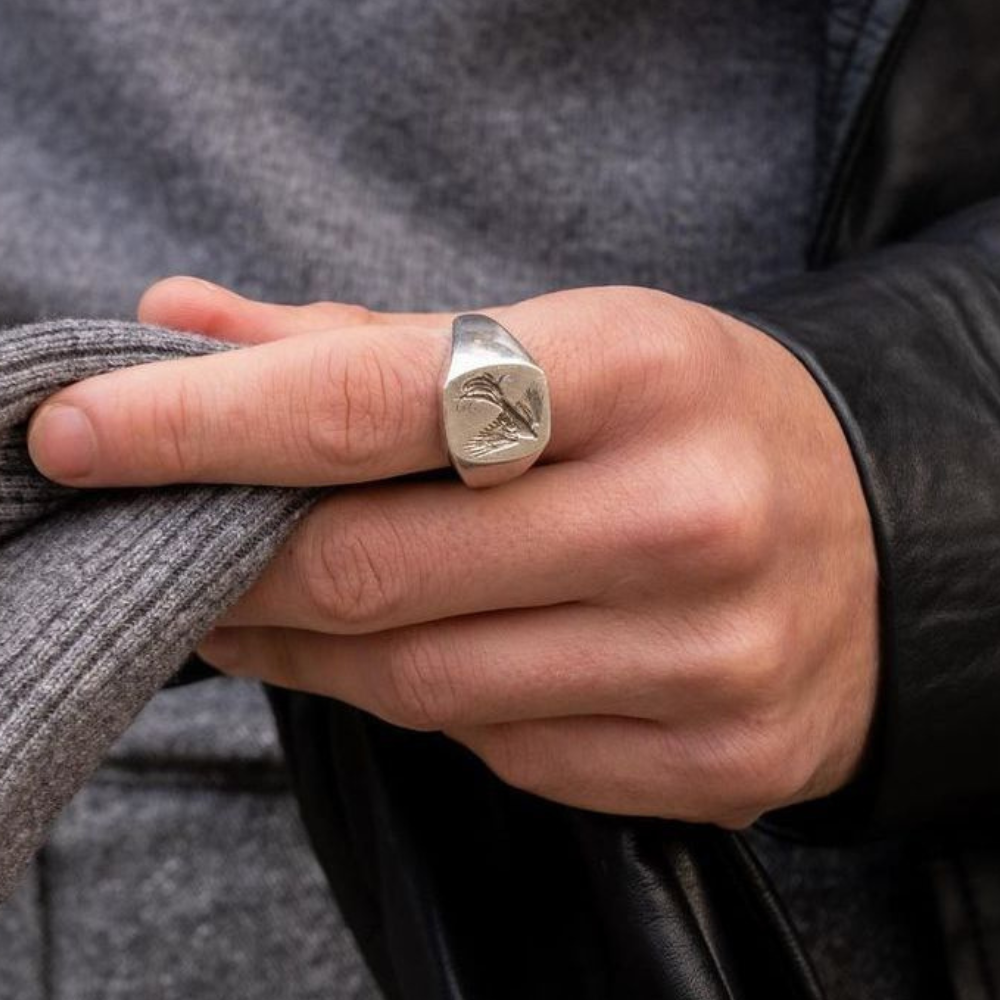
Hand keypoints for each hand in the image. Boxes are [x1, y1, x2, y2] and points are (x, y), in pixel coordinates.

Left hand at [28, 277, 878, 827]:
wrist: (872, 531)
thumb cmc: (693, 416)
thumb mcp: (563, 338)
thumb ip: (365, 340)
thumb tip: (183, 328)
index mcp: (641, 371)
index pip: (376, 402)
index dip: (205, 424)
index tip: (85, 433)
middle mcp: (684, 520)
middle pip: (380, 571)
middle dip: (241, 563)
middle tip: (171, 540)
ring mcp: (707, 660)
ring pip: (430, 686)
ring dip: (315, 649)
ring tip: (268, 607)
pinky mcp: (713, 761)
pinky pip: (506, 753)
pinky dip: (431, 704)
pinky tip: (419, 657)